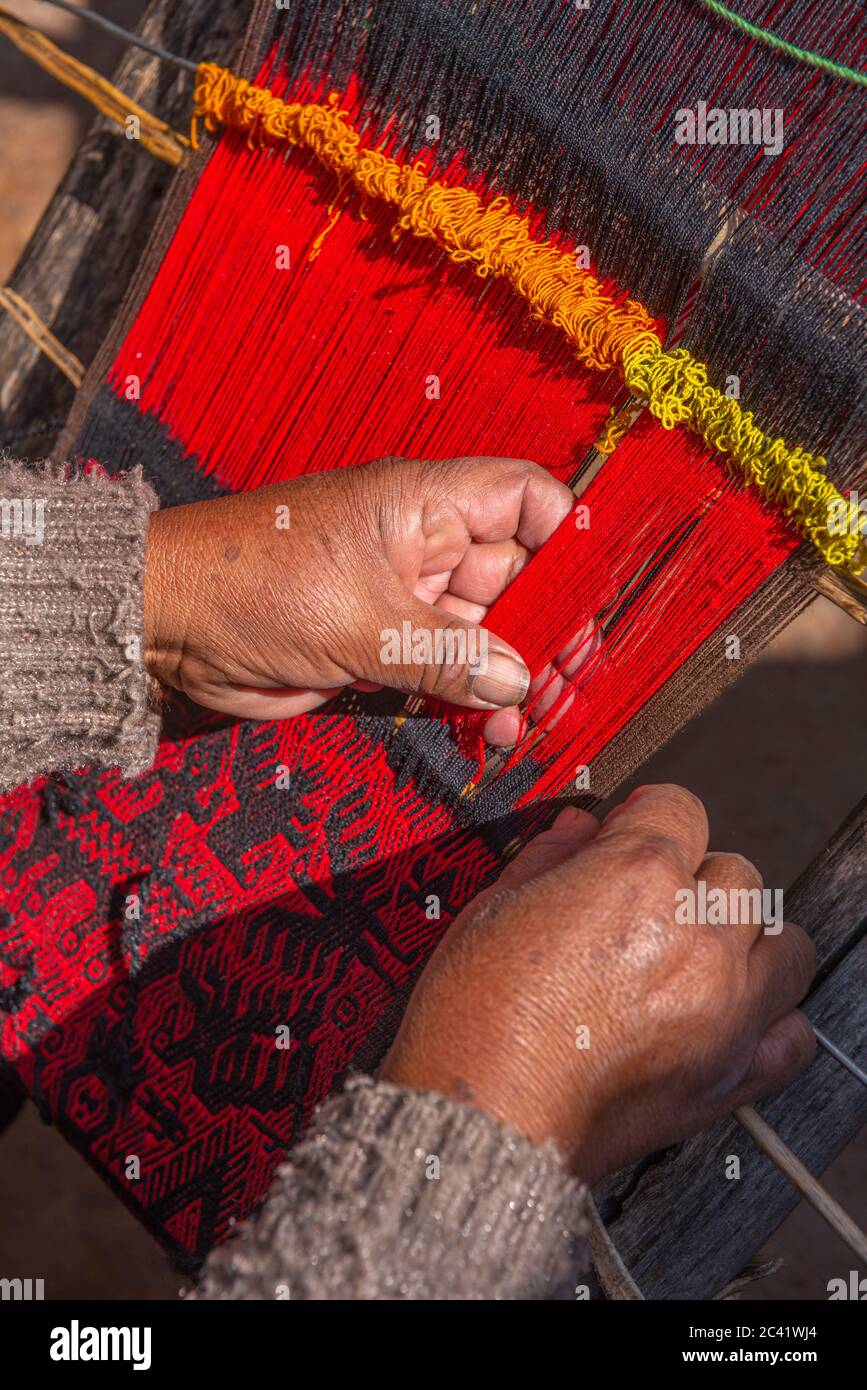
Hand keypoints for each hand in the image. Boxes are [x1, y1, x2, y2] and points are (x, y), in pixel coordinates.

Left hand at [143, 455, 586, 744]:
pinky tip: (494, 733)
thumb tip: (520, 683)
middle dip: (550, 632)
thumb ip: (447, 655)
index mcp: (425, 505)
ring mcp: (404, 600)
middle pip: (520, 578)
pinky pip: (446, 671)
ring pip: (486, 634)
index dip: (570, 539)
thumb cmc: (256, 585)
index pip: (526, 500)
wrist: (171, 626)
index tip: (594, 598)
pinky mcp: (380, 648)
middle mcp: (424, 547)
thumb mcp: (361, 620)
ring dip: (514, 679)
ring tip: (534, 724)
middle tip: (572, 686)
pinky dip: (472, 701)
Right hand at [380, 784, 815, 1181]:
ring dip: (747, 942)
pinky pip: (794, 1033)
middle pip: (736, 873)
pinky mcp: (734, 1070)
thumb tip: (581, 828)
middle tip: (652, 910)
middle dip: (694, 881)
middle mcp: (696, 932)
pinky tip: (730, 1018)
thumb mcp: (494, 908)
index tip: (631, 834)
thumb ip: (550, 857)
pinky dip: (771, 1022)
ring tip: (701, 961)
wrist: (483, 1120)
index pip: (679, 807)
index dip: (646, 816)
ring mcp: (726, 1004)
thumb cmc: (475, 1018)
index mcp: (636, 877)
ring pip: (783, 943)